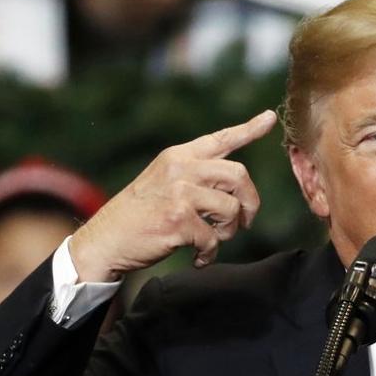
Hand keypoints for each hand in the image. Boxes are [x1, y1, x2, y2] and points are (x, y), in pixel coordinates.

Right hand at [69, 109, 277, 281]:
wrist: (105, 240)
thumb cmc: (138, 216)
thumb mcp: (164, 183)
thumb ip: (195, 177)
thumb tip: (235, 189)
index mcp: (178, 156)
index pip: (220, 138)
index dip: (249, 129)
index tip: (270, 118)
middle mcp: (180, 168)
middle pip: (239, 174)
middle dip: (249, 202)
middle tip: (244, 222)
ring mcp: (179, 193)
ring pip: (231, 209)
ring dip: (228, 231)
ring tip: (214, 239)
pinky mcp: (178, 220)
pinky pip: (213, 239)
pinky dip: (209, 254)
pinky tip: (198, 258)